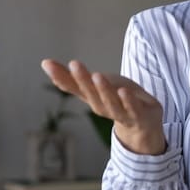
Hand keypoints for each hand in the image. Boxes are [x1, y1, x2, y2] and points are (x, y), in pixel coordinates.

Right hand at [41, 58, 165, 154]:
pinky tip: (123, 91)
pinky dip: (127, 101)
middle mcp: (102, 106)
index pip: (73, 87)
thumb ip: (74, 78)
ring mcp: (121, 113)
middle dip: (82, 79)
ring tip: (97, 75)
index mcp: (92, 97)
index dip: (60, 76)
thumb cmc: (118, 100)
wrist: (145, 125)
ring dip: (103, 90)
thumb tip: (44, 63)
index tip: (47, 63)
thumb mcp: (97, 84)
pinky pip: (132, 109)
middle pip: (91, 93)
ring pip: (110, 102)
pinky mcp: (138, 116)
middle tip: (74, 63)